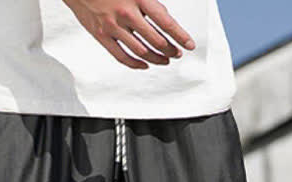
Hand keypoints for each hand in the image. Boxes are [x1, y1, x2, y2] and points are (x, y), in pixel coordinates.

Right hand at [61, 0, 195, 68]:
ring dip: (156, 58)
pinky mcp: (102, 36)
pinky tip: (144, 65)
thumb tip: (165, 14)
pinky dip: (135, 64)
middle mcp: (126, 14)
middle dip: (170, 49)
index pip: (165, 21)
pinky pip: (121, 56)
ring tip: (165, 60)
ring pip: (140, 51)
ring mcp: (113, 27)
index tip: (189, 44)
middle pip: (155, 40)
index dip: (180, 35)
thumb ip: (150, 1)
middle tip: (177, 52)